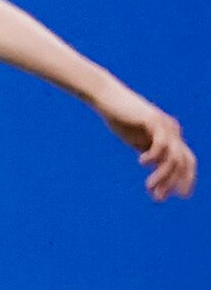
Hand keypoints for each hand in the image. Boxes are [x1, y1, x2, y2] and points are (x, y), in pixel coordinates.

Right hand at [91, 74, 196, 200]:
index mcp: (171, 135)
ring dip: (163, 176)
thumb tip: (163, 179)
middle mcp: (172, 129)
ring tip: (149, 187)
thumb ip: (154, 155)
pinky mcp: (152, 120)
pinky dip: (153, 157)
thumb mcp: (140, 142)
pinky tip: (141, 162)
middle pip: (182, 162)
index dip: (187, 179)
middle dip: (172, 182)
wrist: (106, 97)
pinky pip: (160, 145)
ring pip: (173, 158)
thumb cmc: (121, 119)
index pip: (188, 161)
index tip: (180, 196)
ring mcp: (164, 124)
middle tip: (157, 197)